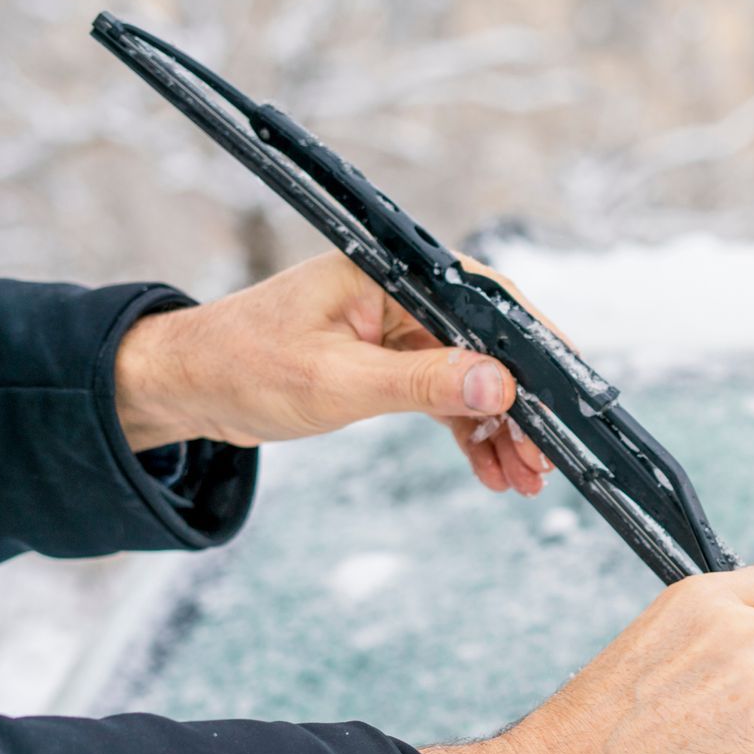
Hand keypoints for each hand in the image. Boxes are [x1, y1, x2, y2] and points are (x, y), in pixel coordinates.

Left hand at [113, 251, 557, 495]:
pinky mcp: (390, 362)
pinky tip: (491, 471)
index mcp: (390, 274)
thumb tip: (497, 385)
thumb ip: (422, 383)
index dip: (535, 347)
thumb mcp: (338, 382)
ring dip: (501, 430)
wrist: (186, 387)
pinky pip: (447, 398)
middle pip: (489, 347)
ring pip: (473, 379)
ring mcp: (399, 329)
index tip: (567, 391)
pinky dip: (470, 435)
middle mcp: (403, 294)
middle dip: (521, 408)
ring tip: (525, 480)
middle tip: (545, 460)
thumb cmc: (242, 365)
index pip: (486, 300)